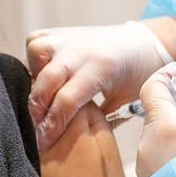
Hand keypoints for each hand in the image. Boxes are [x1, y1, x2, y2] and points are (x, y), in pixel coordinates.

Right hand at [26, 20, 175, 150]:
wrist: (143, 44)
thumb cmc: (136, 76)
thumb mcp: (123, 102)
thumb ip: (98, 121)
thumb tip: (72, 145)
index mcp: (101, 67)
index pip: (67, 101)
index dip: (52, 126)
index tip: (43, 143)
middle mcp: (81, 49)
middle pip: (46, 82)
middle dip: (36, 111)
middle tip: (34, 131)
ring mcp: (69, 37)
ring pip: (36, 54)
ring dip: (33, 79)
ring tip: (40, 98)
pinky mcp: (60, 32)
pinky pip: (35, 42)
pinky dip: (32, 60)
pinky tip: (40, 77)